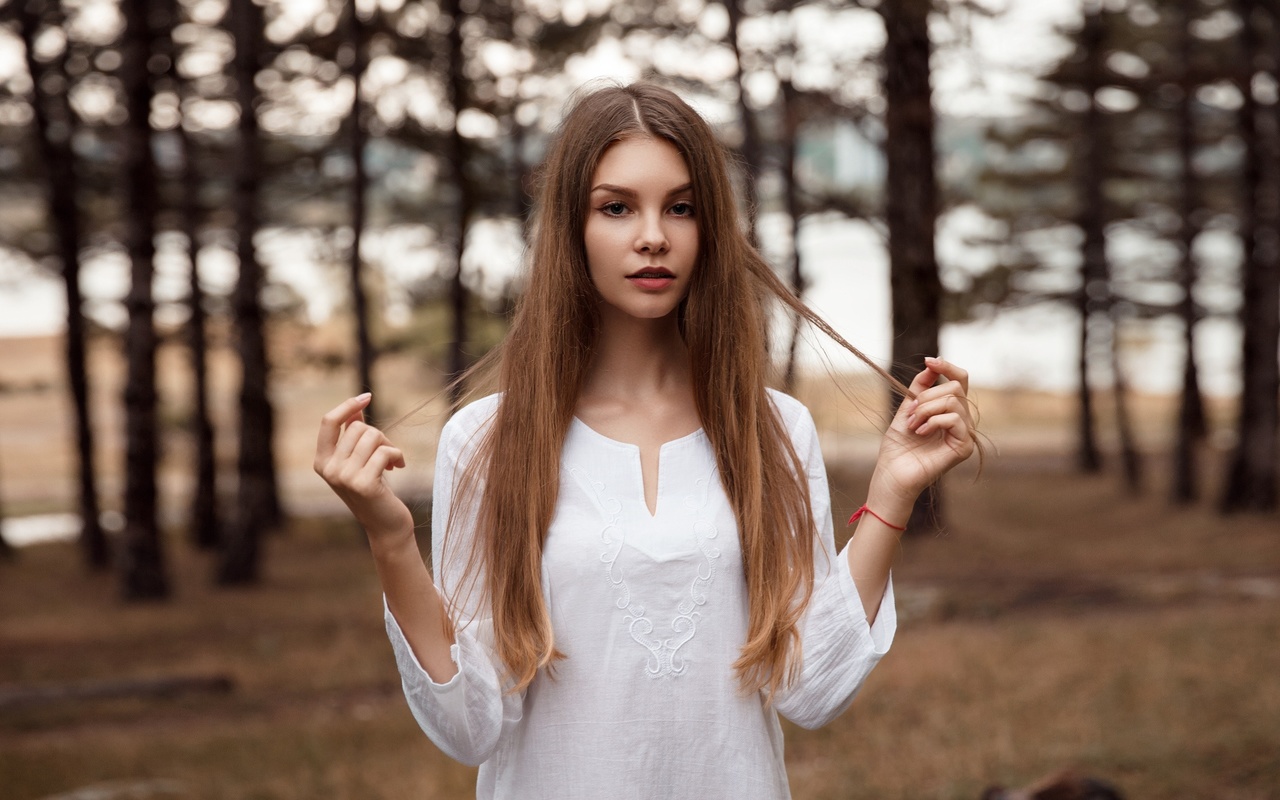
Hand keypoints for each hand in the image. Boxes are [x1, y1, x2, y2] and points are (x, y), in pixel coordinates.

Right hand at [314, 393, 414, 546]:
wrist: (385, 525)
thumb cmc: (374, 489)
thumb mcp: (359, 461)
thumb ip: (353, 437)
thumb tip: (356, 410)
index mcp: (321, 461)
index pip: (328, 422)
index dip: (347, 406)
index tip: (367, 397)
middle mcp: (328, 469)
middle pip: (357, 428)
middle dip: (378, 435)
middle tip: (387, 452)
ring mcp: (344, 477)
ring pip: (372, 437)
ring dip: (389, 445)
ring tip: (393, 461)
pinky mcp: (364, 484)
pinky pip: (385, 452)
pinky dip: (397, 455)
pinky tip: (399, 467)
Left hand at [869, 357, 976, 513]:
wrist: (892, 474)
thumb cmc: (898, 447)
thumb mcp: (907, 409)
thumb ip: (920, 388)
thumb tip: (931, 365)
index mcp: (950, 412)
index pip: (960, 381)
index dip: (947, 367)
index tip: (929, 361)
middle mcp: (962, 422)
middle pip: (955, 388)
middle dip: (927, 396)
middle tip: (910, 414)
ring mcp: (965, 435)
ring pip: (953, 401)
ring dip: (926, 410)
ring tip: (913, 425)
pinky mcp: (965, 447)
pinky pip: (954, 419)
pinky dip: (932, 421)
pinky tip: (920, 432)